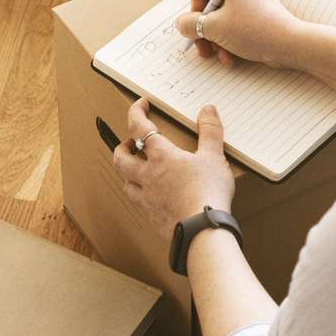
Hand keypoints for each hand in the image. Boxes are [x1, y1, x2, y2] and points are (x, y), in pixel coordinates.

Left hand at [113, 97, 233, 241]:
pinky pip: (138, 203)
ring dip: (127, 172)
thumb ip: (210, 131)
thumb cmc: (208, 191)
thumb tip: (208, 109)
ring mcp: (147, 199)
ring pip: (125, 183)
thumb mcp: (214, 156)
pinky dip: (139, 195)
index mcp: (161, 157)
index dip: (136, 112)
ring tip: (137, 169)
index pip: (139, 128)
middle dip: (122, 146)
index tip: (141, 104)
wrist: (202, 230)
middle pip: (121, 158)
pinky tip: (150, 196)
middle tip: (131, 142)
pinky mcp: (151, 218)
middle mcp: (147, 176)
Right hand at [174, 0, 304, 67]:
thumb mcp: (214, 28)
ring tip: (217, 56)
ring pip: (218, 19)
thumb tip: (181, 24)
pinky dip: (228, 43)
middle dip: (202, 29)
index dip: (193, 3)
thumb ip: (191, 25)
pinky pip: (232, 28)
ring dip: (214, 40)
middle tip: (201, 47)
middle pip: (206, 4)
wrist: (290, 46)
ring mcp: (248, 3)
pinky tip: (230, 59)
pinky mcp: (254, 19)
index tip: (199, 21)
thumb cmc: (254, 30)